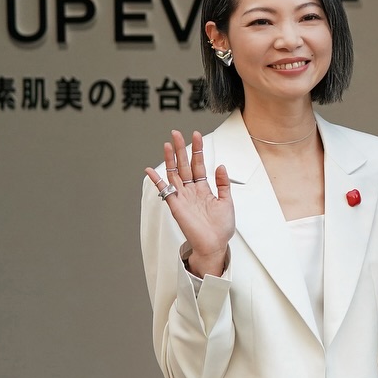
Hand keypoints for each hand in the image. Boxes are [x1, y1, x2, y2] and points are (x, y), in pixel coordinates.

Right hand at [145, 130, 233, 274]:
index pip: (198, 165)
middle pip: (184, 165)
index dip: (197, 150)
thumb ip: (223, 183)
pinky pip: (164, 190)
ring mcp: (182, 197)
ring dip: (170, 159)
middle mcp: (191, 190)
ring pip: (174, 173)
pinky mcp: (175, 205)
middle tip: (176, 132)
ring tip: (168, 144)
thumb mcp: (227, 201)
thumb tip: (220, 165)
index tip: (196, 135)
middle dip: (181, 149)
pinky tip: (150, 170)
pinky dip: (156, 180)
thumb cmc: (221, 227)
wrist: (215, 244)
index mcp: (203, 189)